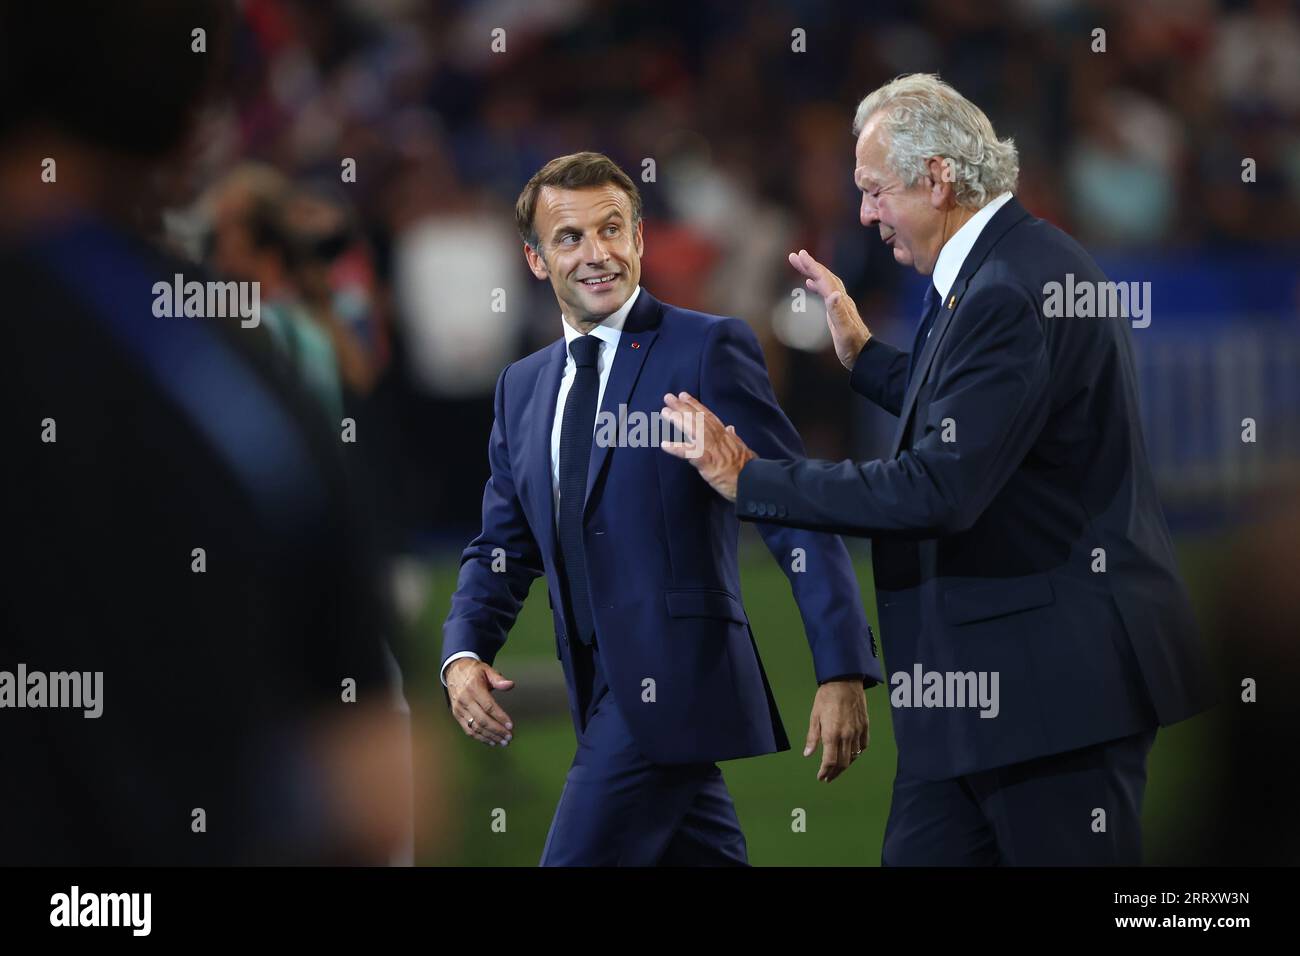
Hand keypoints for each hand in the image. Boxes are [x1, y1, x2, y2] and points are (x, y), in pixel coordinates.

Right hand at [446, 658, 514, 746]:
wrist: (454, 670)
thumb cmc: (474, 671)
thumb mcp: (486, 669)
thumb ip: (498, 679)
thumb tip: (510, 685)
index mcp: (473, 687)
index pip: (488, 706)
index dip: (500, 717)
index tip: (510, 726)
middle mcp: (464, 699)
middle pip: (482, 720)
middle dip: (497, 730)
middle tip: (509, 737)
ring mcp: (459, 709)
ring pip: (475, 727)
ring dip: (490, 736)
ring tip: (503, 742)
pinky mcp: (456, 715)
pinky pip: (468, 729)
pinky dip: (480, 737)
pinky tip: (491, 741)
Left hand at [659, 391, 756, 501]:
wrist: (754, 482)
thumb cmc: (748, 468)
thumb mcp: (742, 448)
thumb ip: (734, 437)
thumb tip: (730, 427)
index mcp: (725, 435)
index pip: (708, 416)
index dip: (695, 405)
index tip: (684, 395)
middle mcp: (717, 438)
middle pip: (698, 419)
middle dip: (682, 407)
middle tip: (668, 397)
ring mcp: (711, 449)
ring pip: (693, 430)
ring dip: (678, 420)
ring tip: (665, 412)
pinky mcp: (707, 462)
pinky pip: (689, 454)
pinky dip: (676, 448)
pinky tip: (664, 445)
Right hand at [789, 249, 870, 369]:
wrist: (863, 355)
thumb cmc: (852, 347)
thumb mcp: (844, 331)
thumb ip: (838, 313)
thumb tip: (834, 294)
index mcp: (840, 302)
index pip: (825, 279)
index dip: (812, 266)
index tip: (800, 255)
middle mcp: (841, 299)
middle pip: (824, 277)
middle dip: (810, 265)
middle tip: (794, 256)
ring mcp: (839, 304)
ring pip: (825, 282)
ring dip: (812, 271)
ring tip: (799, 264)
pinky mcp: (837, 310)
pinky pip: (825, 292)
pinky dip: (816, 284)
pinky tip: (809, 284)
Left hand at [804, 678, 868, 781]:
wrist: (844, 681)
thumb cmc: (826, 697)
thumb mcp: (814, 716)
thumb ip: (812, 737)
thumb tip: (808, 754)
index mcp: (832, 734)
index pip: (830, 762)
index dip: (825, 772)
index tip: (821, 777)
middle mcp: (846, 736)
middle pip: (843, 763)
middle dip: (835, 773)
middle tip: (828, 777)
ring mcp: (857, 732)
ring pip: (854, 756)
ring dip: (845, 765)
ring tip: (838, 768)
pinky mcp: (865, 726)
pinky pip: (863, 746)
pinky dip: (857, 753)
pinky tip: (851, 755)